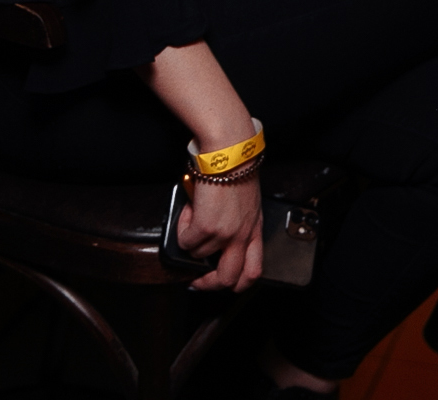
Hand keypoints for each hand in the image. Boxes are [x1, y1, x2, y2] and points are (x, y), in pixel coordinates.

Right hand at [178, 176, 262, 292]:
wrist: (230, 153)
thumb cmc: (237, 168)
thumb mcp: (247, 202)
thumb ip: (238, 222)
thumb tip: (215, 235)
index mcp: (255, 229)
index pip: (253, 271)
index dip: (236, 284)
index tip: (221, 281)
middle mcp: (242, 235)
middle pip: (227, 278)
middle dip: (208, 284)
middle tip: (195, 279)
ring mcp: (225, 234)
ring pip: (199, 255)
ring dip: (190, 241)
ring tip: (192, 218)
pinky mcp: (206, 227)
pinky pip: (186, 241)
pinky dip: (182, 229)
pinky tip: (188, 211)